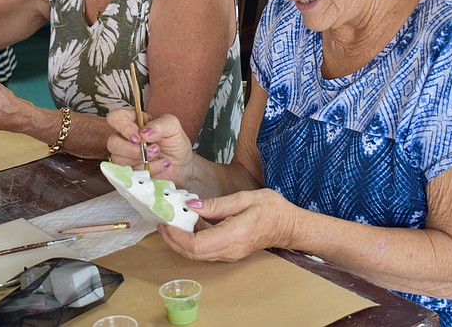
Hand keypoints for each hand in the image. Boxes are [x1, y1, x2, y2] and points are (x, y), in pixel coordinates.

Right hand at [106, 109, 194, 182]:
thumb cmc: (174, 142)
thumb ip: (159, 124)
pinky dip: (147, 170)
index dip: (123, 127)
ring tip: (157, 157)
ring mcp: (125, 155)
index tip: (138, 137)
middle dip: (133, 150)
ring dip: (141, 161)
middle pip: (113, 142)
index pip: (115, 118)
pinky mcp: (129, 170)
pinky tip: (159, 165)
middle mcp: (125, 137)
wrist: (182, 163)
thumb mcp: (172, 126)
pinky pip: (128, 173)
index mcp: (133, 121)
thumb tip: (144, 133)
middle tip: (152, 150)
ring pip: (118, 159)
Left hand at [157, 189, 297, 261]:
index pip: (196, 245)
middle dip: (172, 239)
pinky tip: (190, 223)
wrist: (289, 225)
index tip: (167, 221)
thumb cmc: (271, 209)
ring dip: (180, 240)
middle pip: (192, 253)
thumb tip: (191, 206)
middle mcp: (229, 250)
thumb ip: (216, 204)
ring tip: (172, 220)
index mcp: (233, 235)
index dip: (176, 236)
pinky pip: (204, 250)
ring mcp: (229, 254)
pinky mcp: (229, 252)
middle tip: (162, 221)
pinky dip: (191, 240)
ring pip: (196, 254)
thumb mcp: (244, 198)